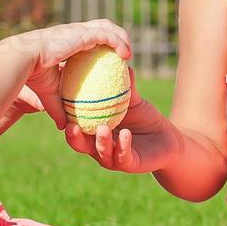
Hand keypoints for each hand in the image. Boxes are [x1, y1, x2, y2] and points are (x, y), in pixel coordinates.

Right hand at [4, 20, 130, 129]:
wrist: (23, 61)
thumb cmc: (32, 76)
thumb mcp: (48, 94)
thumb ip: (58, 108)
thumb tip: (63, 127)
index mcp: (66, 42)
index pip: (88, 37)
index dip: (100, 44)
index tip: (111, 58)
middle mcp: (73, 32)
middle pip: (100, 26)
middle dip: (114, 34)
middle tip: (124, 54)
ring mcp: (78, 31)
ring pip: (106, 26)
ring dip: (120, 36)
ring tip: (128, 54)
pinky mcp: (82, 33)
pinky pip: (107, 36)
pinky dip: (118, 42)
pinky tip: (126, 55)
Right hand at [64, 67, 180, 172]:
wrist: (167, 139)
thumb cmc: (144, 119)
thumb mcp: (133, 101)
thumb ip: (125, 86)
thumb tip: (120, 61)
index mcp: (94, 132)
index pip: (75, 127)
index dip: (66, 120)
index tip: (60, 107)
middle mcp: (100, 147)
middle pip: (80, 145)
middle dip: (74, 137)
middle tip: (71, 127)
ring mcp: (114, 158)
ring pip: (102, 153)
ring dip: (101, 142)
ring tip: (102, 128)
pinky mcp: (130, 164)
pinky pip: (124, 157)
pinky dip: (123, 146)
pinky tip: (125, 134)